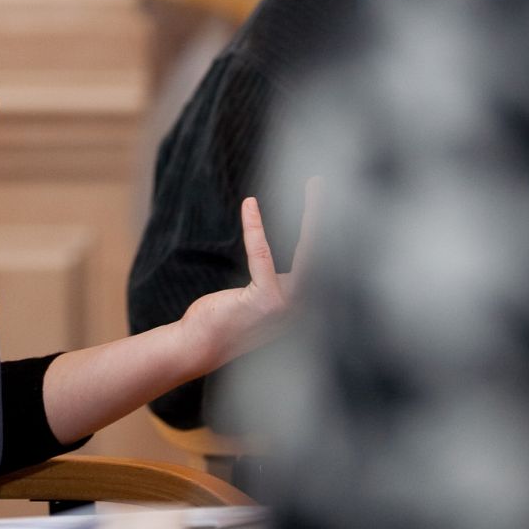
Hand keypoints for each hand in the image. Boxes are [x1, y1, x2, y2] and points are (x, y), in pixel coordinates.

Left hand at [179, 179, 320, 366]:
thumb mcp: (262, 301)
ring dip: (313, 216)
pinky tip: (250, 204)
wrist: (200, 347)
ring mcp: (289, 306)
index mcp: (304, 305)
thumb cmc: (225, 320)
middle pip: (326, 253)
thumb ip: (281, 288)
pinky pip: (263, 256)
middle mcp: (305, 307)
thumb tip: (290, 273)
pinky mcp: (266, 302)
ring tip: (314, 187)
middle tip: (322, 182)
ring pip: (309, 253)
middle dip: (328, 216)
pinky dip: (256, 228)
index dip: (327, 230)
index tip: (327, 200)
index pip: (324, 260)